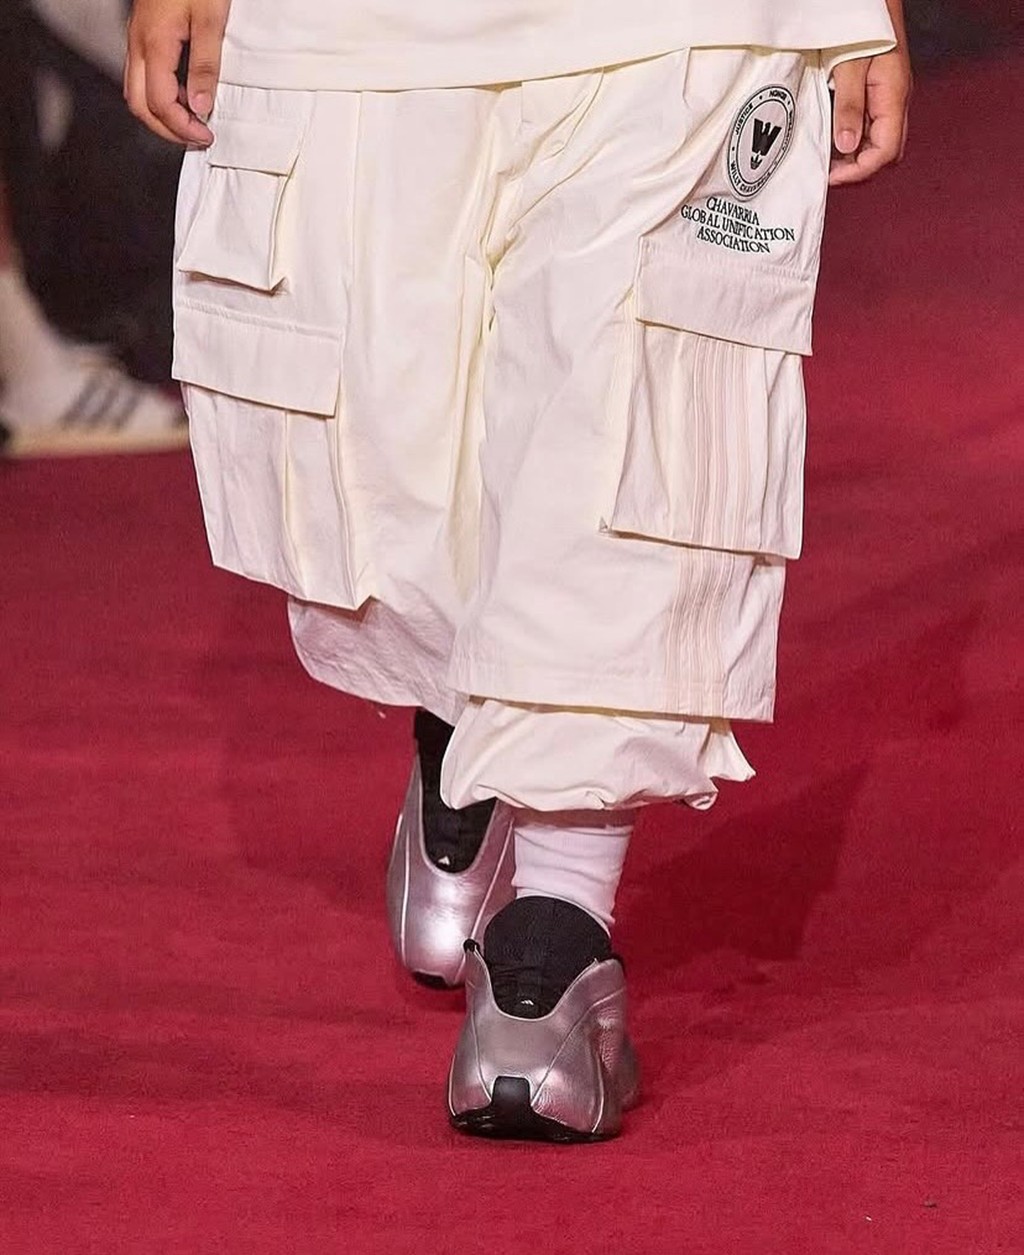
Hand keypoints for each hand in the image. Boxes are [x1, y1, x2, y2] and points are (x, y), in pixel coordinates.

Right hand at [124, 0, 229, 145]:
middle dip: (167, 130)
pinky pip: (142, 77)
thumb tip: (202, 108)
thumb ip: (206, 66)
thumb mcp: (210, 19)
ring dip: (162, 115)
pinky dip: (161, 96)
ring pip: (136, 93)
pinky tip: (186, 94)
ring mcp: (137, 40)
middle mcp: (138, 45)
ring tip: (193, 122)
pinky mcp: (142, 36)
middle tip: (197, 138)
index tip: (207, 135)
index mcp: (154, 44)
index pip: (160, 104)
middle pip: (139, 106)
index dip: (182, 128)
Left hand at [829, 0, 911, 192]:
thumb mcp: (849, 65)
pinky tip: (834, 139)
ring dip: (856, 156)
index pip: (885, 151)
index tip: (831, 176)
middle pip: (886, 151)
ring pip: (880, 141)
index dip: (859, 170)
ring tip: (827, 160)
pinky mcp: (879, 92)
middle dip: (859, 168)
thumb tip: (847, 145)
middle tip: (828, 172)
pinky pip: (872, 126)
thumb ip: (849, 105)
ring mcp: (889, 97)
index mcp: (894, 96)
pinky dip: (854, 139)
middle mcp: (896, 100)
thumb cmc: (862, 22)